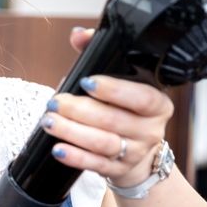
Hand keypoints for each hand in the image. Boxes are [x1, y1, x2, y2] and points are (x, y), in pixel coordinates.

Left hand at [40, 27, 173, 187]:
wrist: (137, 153)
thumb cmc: (124, 109)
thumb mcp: (121, 82)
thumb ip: (100, 55)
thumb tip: (79, 35)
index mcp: (157, 104)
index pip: (141, 97)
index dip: (114, 90)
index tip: (86, 82)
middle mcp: (151, 130)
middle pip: (115, 120)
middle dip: (80, 111)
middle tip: (55, 103)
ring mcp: (136, 153)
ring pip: (104, 143)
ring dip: (73, 132)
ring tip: (49, 122)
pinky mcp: (119, 171)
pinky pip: (96, 165)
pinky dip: (76, 157)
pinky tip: (58, 149)